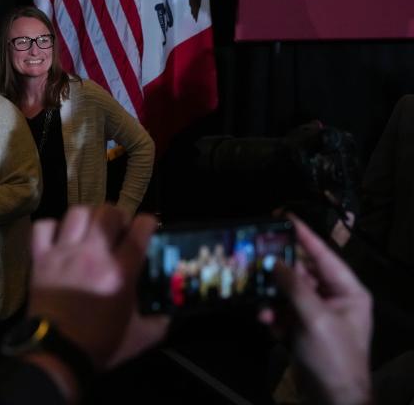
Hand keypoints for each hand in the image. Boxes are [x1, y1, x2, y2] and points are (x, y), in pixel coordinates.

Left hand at [29, 205, 168, 370]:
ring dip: (88, 217)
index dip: (148, 222)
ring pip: (77, 212)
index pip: (139, 231)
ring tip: (91, 229)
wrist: (58, 353)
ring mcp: (63, 253)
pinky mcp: (40, 258)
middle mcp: (93, 255)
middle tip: (119, 228)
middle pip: (107, 213)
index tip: (148, 226)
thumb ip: (160, 321)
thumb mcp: (141, 337)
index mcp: (120, 273)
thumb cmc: (100, 345)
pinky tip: (60, 237)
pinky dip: (52, 226)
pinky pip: (43, 226)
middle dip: (118, 215)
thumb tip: (169, 312)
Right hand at [260, 217, 371, 404]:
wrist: (333, 398)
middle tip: (256, 253)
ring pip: (288, 291)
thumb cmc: (334, 356)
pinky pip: (282, 311)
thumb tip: (274, 261)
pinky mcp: (301, 328)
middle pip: (302, 272)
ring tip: (257, 293)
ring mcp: (316, 314)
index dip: (304, 236)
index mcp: (348, 292)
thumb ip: (294, 286)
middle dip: (280, 268)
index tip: (285, 217)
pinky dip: (272, 314)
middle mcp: (334, 298)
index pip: (324, 256)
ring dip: (272, 295)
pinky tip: (265, 320)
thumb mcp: (315, 318)